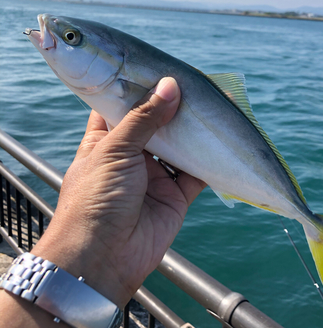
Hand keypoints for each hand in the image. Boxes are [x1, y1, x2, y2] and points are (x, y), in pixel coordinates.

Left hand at [33, 77, 205, 307]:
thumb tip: (170, 85)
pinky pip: (196, 173)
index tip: (159, 69)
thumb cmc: (96, 198)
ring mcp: (154, 175)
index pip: (121, 105)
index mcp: (106, 139)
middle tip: (196, 84)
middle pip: (155, 122)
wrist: (103, 258)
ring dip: (193, 129)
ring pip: (178, 145)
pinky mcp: (175, 195)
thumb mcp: (114, 150)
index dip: (138, 87)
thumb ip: (144, 117)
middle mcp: (131, 155)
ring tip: (213, 106)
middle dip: (173, 106)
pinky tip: (221, 138)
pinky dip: (209, 159)